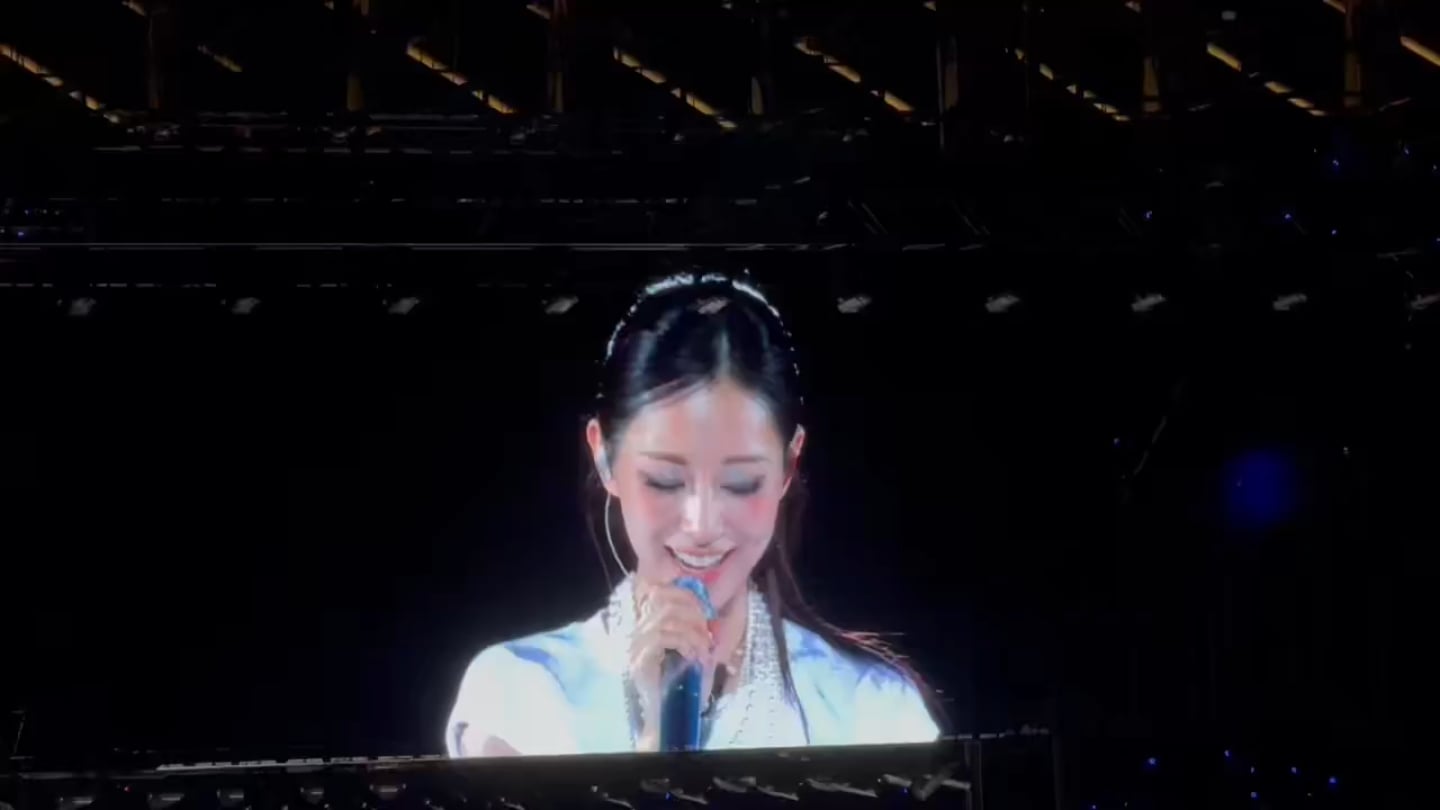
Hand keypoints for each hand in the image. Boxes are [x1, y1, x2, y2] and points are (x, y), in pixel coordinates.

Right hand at [628, 581, 713, 748]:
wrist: (667, 717)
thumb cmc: (682, 687)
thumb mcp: (692, 652)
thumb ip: (694, 630)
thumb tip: (706, 610)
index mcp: (649, 628)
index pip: (660, 594)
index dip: (685, 596)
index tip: (704, 611)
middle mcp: (638, 634)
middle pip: (666, 604)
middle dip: (694, 616)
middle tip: (706, 636)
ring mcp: (636, 647)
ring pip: (667, 619)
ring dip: (693, 632)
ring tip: (703, 650)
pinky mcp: (639, 661)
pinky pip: (663, 637)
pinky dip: (684, 643)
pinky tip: (692, 657)